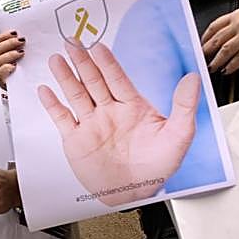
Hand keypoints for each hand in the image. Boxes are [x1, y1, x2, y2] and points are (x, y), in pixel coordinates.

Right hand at [0, 31, 25, 90]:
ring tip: (21, 53)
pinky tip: (15, 65)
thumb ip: (20, 47)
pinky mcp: (1, 82)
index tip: (15, 33)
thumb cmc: (25, 72)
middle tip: (21, 41)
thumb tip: (26, 37)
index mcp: (0, 55)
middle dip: (9, 43)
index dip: (3, 36)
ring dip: (9, 54)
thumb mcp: (23, 57)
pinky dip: (6, 68)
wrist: (27, 89)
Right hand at [38, 43, 200, 205]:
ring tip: (57, 59)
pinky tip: (45, 90)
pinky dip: (52, 104)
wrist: (136, 195)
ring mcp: (92, 124)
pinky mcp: (76, 139)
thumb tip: (193, 78)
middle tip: (73, 43)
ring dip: (66, 77)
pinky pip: (62, 118)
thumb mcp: (179, 135)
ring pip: (76, 94)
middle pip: (93, 81)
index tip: (98, 47)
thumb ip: (185, 105)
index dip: (107, 63)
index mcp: (132, 107)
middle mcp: (110, 112)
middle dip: (82, 61)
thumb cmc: (158, 168)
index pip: (117, 78)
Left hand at [202, 6, 238, 73]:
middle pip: (218, 39)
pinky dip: (232, 65)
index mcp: (238, 14)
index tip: (203, 43)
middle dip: (208, 50)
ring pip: (226, 50)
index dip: (206, 36)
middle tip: (203, 57)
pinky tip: (228, 70)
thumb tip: (231, 31)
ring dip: (217, 60)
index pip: (215, 26)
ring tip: (213, 67)